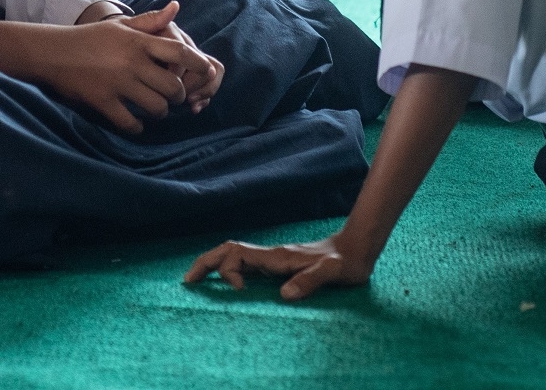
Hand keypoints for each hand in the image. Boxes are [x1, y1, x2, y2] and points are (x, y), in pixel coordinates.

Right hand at [2, 3, 222, 132]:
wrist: (52, 53)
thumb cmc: (90, 38)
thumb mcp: (120, 25)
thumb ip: (150, 21)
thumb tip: (176, 8)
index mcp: (138, 41)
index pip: (180, 51)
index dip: (199, 63)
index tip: (208, 71)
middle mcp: (132, 62)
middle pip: (173, 86)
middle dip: (179, 95)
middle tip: (174, 96)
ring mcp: (117, 84)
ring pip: (156, 107)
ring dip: (161, 111)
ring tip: (156, 109)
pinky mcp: (103, 102)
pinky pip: (131, 123)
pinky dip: (138, 127)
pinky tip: (136, 123)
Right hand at [184, 235, 373, 299]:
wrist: (357, 249)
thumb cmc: (346, 262)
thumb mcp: (332, 273)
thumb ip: (310, 281)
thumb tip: (284, 296)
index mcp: (278, 257)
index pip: (239, 254)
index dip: (228, 270)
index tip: (237, 290)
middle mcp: (271, 256)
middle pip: (229, 251)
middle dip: (206, 263)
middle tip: (187, 281)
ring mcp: (274, 260)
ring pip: (235, 256)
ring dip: (214, 265)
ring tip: (196, 281)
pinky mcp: (279, 266)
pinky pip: (246, 265)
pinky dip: (229, 271)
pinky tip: (226, 283)